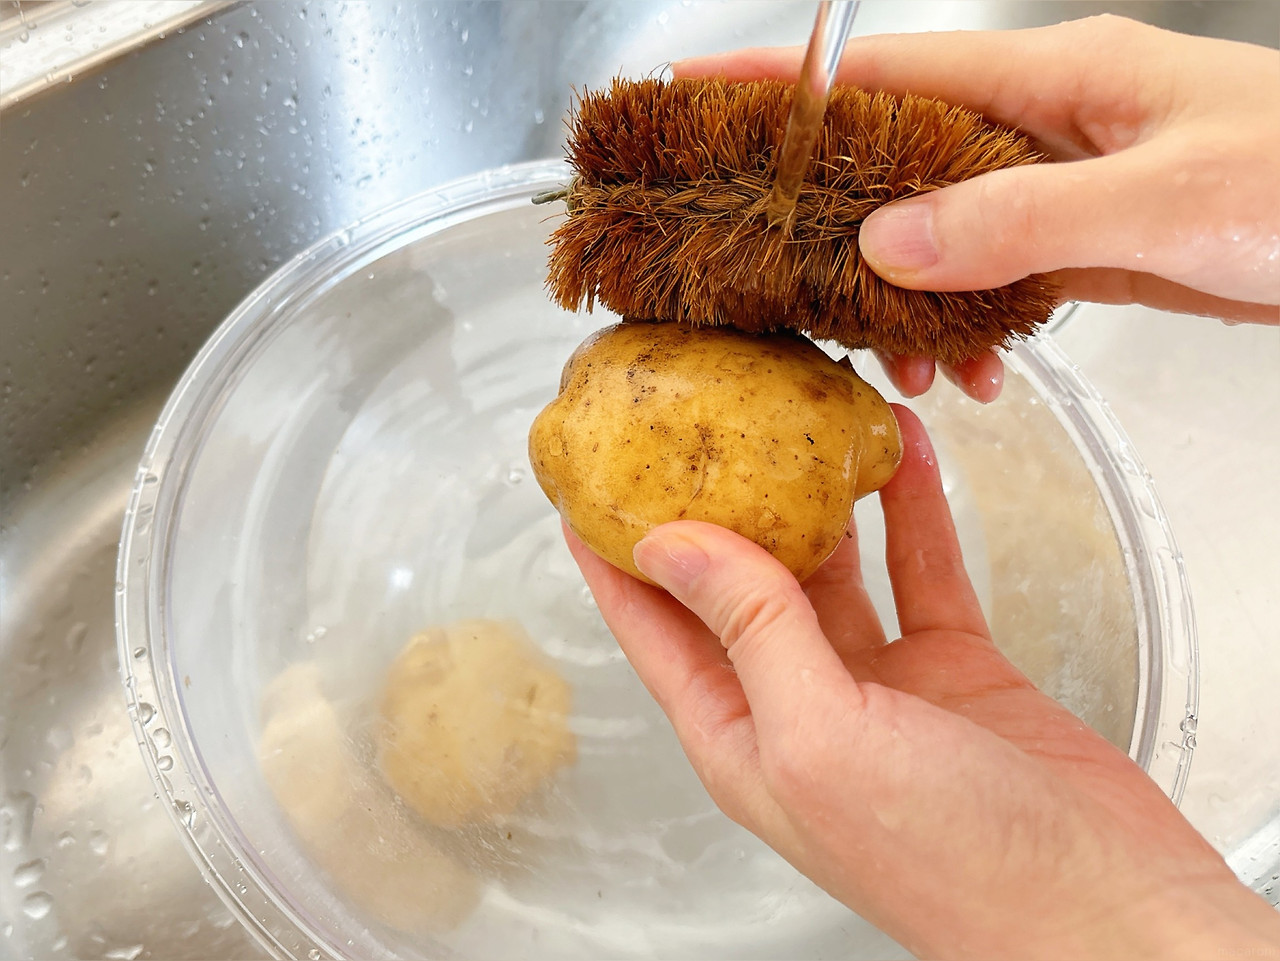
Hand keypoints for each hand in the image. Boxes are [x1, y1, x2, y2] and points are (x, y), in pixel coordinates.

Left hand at [566, 406, 1279, 957]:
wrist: (1100, 910)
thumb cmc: (951, 864)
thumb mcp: (821, 738)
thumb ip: (751, 631)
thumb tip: (673, 545)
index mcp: (741, 736)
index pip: (653, 630)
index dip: (616, 557)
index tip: (591, 482)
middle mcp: (798, 706)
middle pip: (736, 587)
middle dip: (716, 508)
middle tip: (699, 426)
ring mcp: (877, 685)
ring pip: (832, 569)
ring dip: (819, 499)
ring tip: (801, 422)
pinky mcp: (951, 667)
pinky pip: (920, 569)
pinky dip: (911, 512)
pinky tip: (901, 454)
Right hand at [675, 15, 1279, 402]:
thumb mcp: (1160, 200)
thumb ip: (1019, 218)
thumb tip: (890, 242)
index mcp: (1052, 82)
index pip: (884, 73)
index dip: (782, 83)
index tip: (694, 95)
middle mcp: (1043, 126)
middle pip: (893, 156)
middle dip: (824, 211)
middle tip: (757, 262)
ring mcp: (1063, 186)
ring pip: (939, 233)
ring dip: (905, 298)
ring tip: (896, 362)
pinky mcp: (1086, 243)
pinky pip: (995, 279)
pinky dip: (970, 325)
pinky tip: (973, 370)